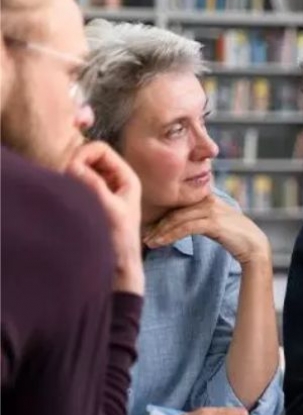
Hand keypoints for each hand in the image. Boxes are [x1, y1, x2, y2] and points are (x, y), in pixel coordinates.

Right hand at [66, 142, 143, 294]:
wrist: (120, 265)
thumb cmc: (120, 239)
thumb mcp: (109, 209)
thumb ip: (93, 186)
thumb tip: (72, 165)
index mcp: (127, 177)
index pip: (100, 149)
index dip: (83, 154)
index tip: (70, 169)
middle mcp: (116, 179)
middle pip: (88, 156)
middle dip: (75, 164)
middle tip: (65, 181)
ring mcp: (104, 189)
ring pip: (81, 169)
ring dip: (71, 175)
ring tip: (67, 191)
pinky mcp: (93, 200)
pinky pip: (77, 183)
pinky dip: (69, 185)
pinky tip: (67, 197)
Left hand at [143, 195, 270, 265]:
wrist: (254, 245)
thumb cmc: (234, 236)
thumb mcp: (213, 223)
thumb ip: (197, 218)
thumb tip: (176, 225)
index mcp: (206, 197)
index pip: (177, 205)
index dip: (160, 216)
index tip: (147, 228)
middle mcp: (207, 200)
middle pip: (174, 210)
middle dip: (156, 225)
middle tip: (143, 236)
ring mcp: (210, 210)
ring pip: (176, 219)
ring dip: (159, 232)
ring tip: (147, 242)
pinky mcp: (213, 222)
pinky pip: (185, 227)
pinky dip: (169, 236)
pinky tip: (159, 243)